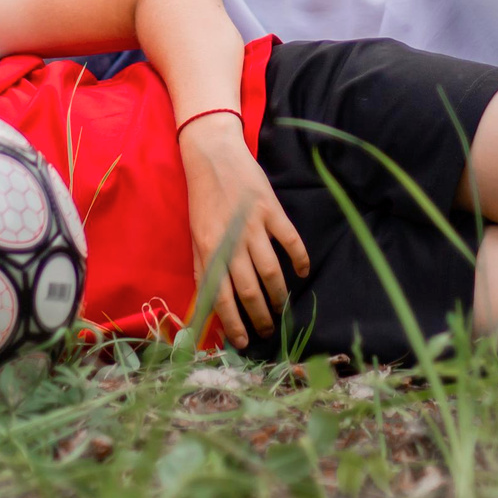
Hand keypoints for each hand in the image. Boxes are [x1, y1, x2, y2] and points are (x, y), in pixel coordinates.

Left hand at [178, 113, 308, 349]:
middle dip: (260, 316)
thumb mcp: (194, 235)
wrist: (213, 156)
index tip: (242, 341)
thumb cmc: (203, 199)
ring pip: (271, 271)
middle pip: (249, 290)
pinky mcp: (272, 210)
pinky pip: (291, 241)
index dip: (233, 323)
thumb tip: (208, 301)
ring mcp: (253, 225)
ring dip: (279, 295)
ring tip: (283, 307)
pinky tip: (303, 272)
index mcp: (208, 250)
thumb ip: (202, 267)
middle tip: (268, 329)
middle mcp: (231, 241)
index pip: (221, 296)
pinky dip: (300, 259)